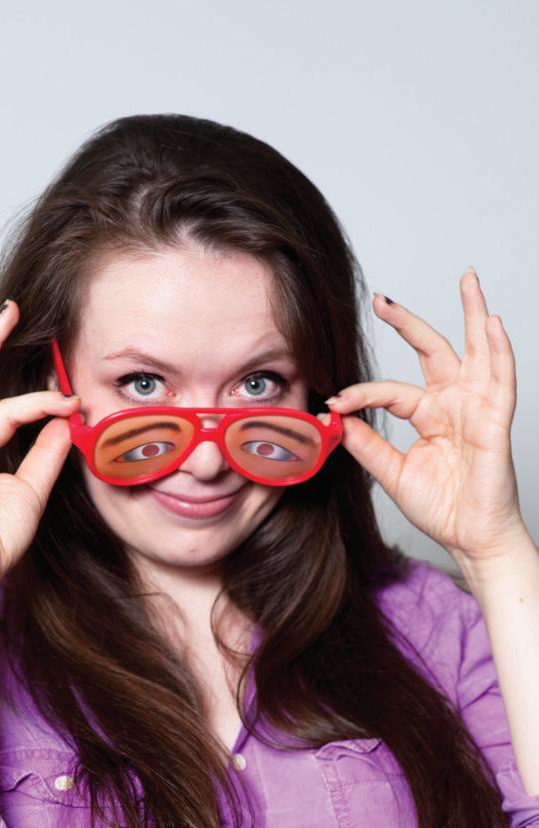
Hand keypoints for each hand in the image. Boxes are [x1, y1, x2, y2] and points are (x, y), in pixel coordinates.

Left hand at [325, 270, 527, 565]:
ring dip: (473, 315)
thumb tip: (338, 419)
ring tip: (469, 281)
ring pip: (476, 352)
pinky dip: (498, 352)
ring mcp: (476, 409)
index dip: (361, 394)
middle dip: (409, 322)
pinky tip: (491, 325)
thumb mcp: (394, 473)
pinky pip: (501, 381)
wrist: (470, 538)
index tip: (334, 401)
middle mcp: (453, 404)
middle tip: (382, 299)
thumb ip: (369, 445)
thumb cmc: (442, 508)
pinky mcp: (496, 422)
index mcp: (429, 415)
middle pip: (433, 351)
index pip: (390, 391)